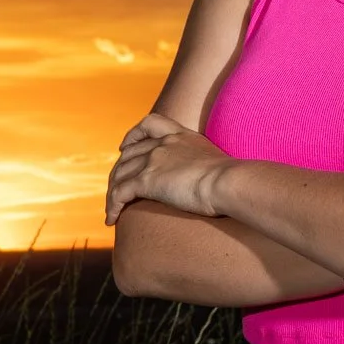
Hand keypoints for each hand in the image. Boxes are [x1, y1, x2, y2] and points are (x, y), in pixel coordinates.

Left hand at [104, 112, 233, 225]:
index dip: (133, 135)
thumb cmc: (232, 179)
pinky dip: (112, 206)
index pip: (149, 124)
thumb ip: (206, 165)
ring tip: (111, 209)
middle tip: (116, 188)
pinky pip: (119, 193)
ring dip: (112, 192)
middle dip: (118, 171)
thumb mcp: (218, 162)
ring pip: (119, 174)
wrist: (228, 181)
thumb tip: (215, 180)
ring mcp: (152, 161)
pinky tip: (111, 220)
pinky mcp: (146, 180)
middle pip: (128, 154)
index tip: (124, 147)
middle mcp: (163, 144)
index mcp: (180, 135)